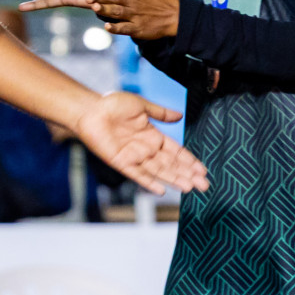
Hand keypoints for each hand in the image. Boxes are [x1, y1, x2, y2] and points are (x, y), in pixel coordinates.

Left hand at [73, 91, 208, 194]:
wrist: (90, 109)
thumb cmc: (112, 104)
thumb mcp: (141, 105)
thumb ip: (160, 113)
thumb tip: (180, 115)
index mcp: (152, 135)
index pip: (175, 151)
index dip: (189, 160)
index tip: (203, 169)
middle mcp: (145, 149)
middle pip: (171, 164)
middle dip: (188, 174)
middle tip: (204, 184)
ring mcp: (134, 157)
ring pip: (159, 171)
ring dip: (175, 180)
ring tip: (191, 188)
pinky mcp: (121, 162)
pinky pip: (138, 175)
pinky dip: (149, 183)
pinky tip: (162, 191)